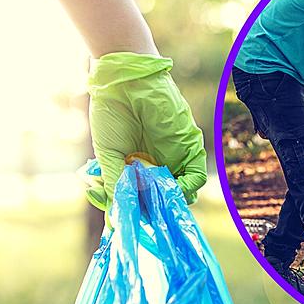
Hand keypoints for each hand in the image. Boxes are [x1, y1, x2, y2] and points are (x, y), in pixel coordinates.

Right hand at [86, 53, 206, 211]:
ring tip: (150, 200)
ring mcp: (172, 159)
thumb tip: (118, 215)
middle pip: (157, 201)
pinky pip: (195, 177)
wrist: (124, 81)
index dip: (127, 213)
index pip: (135, 201)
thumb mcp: (108, 154)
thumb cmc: (111, 114)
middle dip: (146, 211)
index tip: (116, 221)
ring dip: (165, 202)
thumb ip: (115, 183)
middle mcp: (154, 166)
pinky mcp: (188, 148)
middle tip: (134, 213)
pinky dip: (185, 188)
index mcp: (133, 169)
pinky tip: (169, 188)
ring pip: (178, 194)